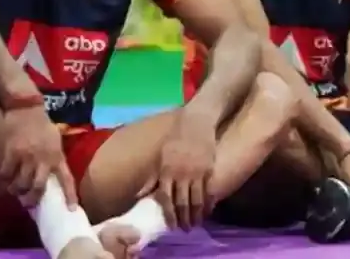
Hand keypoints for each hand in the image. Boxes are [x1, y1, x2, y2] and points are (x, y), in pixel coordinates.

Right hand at [0, 103, 76, 207]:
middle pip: (38, 187)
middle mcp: (44, 159)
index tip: (72, 209)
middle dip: (32, 199)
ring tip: (15, 190)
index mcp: (58, 156)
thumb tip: (50, 176)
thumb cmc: (43, 125)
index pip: (67, 179)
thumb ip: (54, 157)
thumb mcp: (56, 140)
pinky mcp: (11, 153)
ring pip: (20, 184)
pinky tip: (5, 177)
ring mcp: (27, 156)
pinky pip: (6, 174)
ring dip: (16, 191)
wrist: (26, 109)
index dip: (70, 195)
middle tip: (28, 203)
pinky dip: (4, 179)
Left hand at [142, 110, 218, 229]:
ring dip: (196, 214)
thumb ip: (153, 176)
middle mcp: (180, 174)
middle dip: (183, 218)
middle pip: (181, 202)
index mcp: (166, 171)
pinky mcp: (209, 168)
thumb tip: (140, 194)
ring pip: (196, 198)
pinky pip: (208, 189)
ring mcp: (196, 172)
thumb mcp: (161, 156)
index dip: (169, 214)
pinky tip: (208, 210)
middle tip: (186, 229)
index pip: (166, 198)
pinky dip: (208, 202)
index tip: (172, 225)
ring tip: (197, 223)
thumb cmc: (177, 137)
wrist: (197, 121)